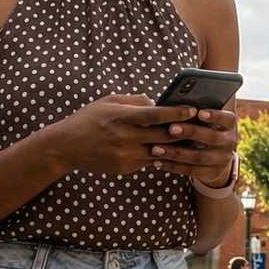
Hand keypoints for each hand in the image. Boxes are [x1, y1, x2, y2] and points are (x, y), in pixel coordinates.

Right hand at [48, 95, 202, 174]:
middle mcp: (125, 137)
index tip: (193, 109)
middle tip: (202, 126)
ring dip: (176, 147)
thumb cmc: (89, 119)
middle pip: (163, 136)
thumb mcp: (109, 101)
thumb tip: (158, 102)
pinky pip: (148, 162)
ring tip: (193, 140)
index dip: (177, 112)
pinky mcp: (125, 168)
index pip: (156, 115)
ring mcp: (125, 155)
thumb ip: (135, 101)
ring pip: (159, 152)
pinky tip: (171, 151)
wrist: (66, 147)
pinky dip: (159, 156)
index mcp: (123, 117)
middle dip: (184, 131)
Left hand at [150, 107, 238, 184]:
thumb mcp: (207, 122)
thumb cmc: (205, 131)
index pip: (227, 119)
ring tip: (156, 148)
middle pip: (212, 138)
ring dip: (175, 152)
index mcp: (229, 125)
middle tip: (171, 128)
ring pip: (198, 157)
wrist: (217, 160)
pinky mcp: (211, 173)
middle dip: (190, 132)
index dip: (214, 116)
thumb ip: (196, 114)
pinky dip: (172, 166)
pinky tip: (157, 162)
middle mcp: (229, 142)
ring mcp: (221, 160)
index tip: (199, 112)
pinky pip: (190, 170)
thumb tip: (174, 106)